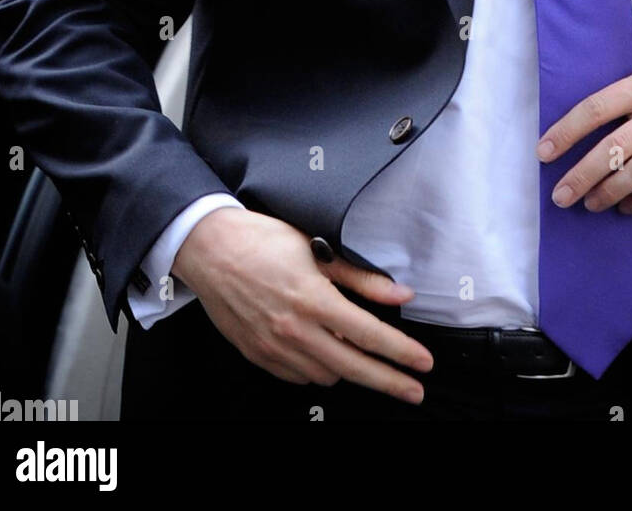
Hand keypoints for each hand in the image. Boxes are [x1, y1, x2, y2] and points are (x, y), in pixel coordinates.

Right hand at [171, 207, 433, 403]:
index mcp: (312, 299)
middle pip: (353, 368)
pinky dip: (318, 370)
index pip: (368, 335)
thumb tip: (400, 295)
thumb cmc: (262, 241)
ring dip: (349, 371)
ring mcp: (273, 347)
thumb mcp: (317, 249)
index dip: (400, 352)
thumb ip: (361, 277)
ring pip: (326, 376)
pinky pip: (298, 377)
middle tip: (414, 391)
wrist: (209, 250)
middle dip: (388, 382)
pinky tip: (325, 355)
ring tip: (363, 357)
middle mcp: (294, 329)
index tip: (423, 363)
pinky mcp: (257, 355)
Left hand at [535, 55, 631, 216]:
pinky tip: (626, 207)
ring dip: (607, 192)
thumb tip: (586, 118)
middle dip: (581, 174)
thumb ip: (628, 89)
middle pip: (613, 148)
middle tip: (560, 195)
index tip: (544, 152)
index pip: (597, 108)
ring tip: (588, 203)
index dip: (567, 132)